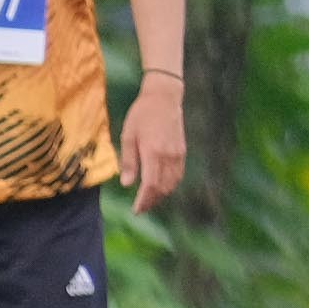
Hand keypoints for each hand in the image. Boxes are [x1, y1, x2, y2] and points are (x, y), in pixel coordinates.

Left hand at [120, 76, 187, 211]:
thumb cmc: (141, 114)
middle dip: (152, 201)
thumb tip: (126, 184)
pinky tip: (161, 187)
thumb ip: (128, 161)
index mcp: (153, 152)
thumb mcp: (128, 135)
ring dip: (161, 195)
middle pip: (163, 188)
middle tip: (140, 209)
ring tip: (150, 200)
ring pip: (172, 183)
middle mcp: (168, 156)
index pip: (150, 185)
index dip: (143, 201)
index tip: (136, 210)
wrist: (164, 97)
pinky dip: (170, 185)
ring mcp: (178, 154)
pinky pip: (178, 175)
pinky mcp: (182, 151)